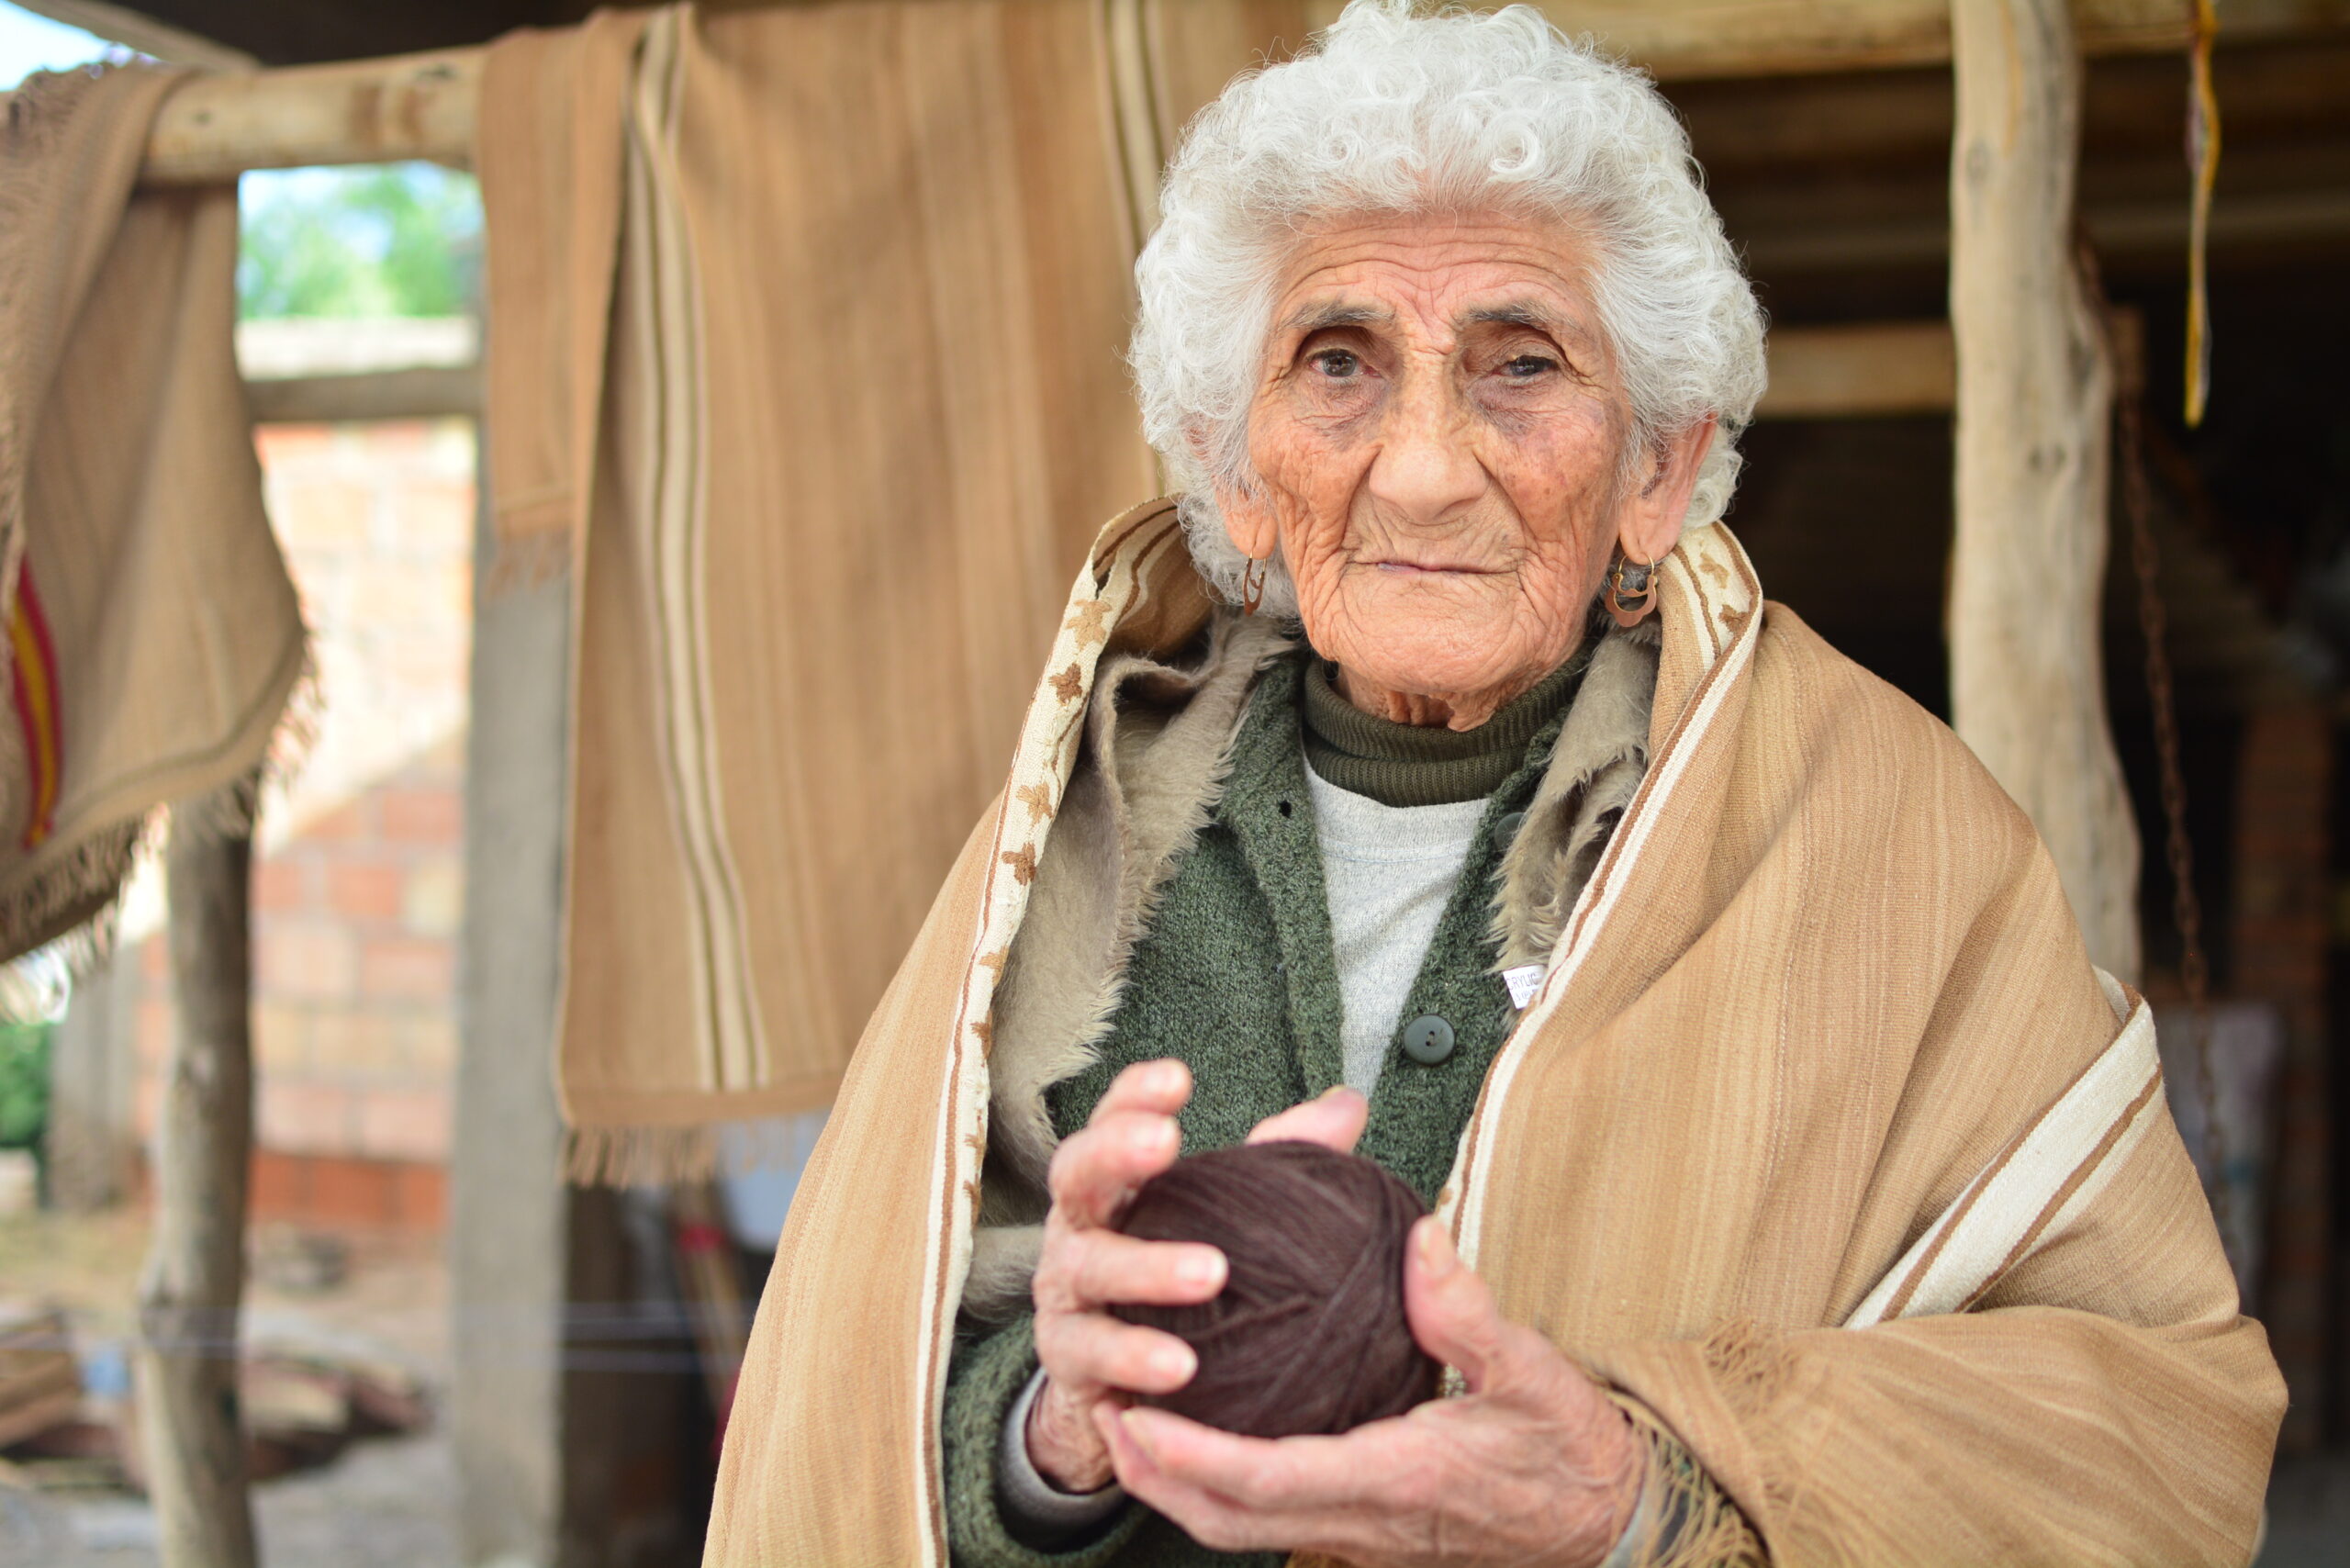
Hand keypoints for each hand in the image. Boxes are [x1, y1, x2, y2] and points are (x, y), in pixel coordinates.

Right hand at [1026, 1061, 1370, 1490]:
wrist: (1117, 1395)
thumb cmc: (1176, 1283)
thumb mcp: (1220, 1218)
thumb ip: (1275, 1159)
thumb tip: (1349, 1105)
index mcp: (1115, 1185)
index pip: (1112, 1122)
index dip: (1135, 1096)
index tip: (1179, 1078)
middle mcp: (1078, 1228)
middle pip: (1076, 1173)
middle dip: (1115, 1151)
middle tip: (1165, 1140)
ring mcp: (1064, 1293)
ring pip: (1090, 1267)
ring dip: (1146, 1267)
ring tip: (1211, 1273)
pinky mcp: (1066, 1360)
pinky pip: (1095, 1356)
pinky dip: (1133, 1359)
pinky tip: (1180, 1369)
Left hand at [1093, 1216, 1642, 1566]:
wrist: (1605, 1523)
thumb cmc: (1568, 1449)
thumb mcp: (1533, 1372)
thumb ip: (1468, 1311)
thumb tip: (1418, 1236)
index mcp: (1398, 1475)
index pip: (1275, 1479)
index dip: (1200, 1456)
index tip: (1143, 1415)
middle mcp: (1365, 1518)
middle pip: (1233, 1520)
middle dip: (1159, 1477)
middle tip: (1107, 1411)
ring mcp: (1359, 1534)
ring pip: (1243, 1530)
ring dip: (1178, 1487)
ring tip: (1132, 1424)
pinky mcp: (1364, 1533)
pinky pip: (1271, 1521)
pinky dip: (1220, 1489)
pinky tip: (1202, 1441)